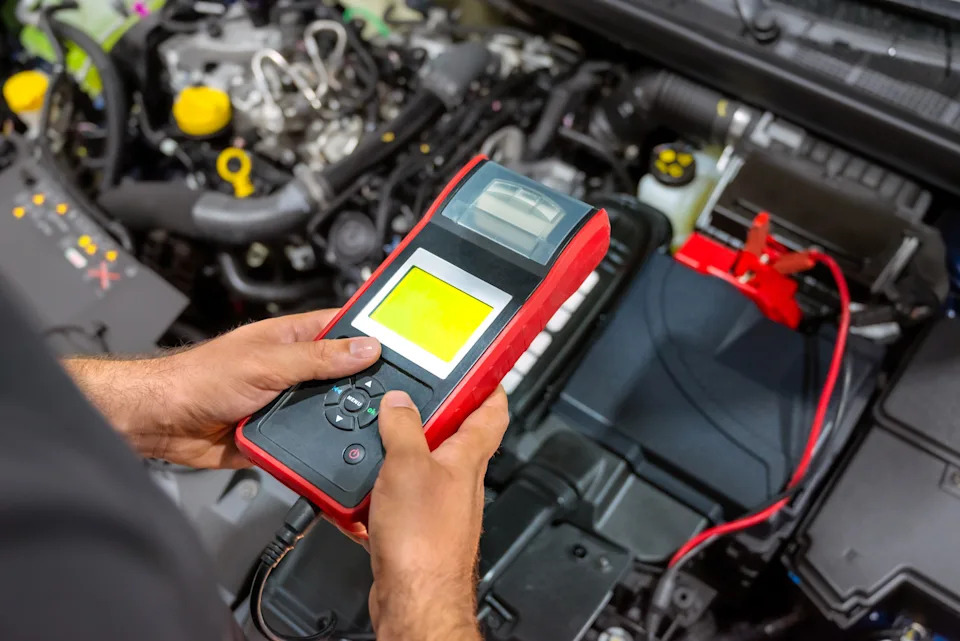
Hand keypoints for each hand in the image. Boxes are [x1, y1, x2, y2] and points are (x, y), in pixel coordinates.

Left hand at [63, 310, 380, 467]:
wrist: (164, 422)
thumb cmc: (200, 378)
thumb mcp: (267, 362)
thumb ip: (318, 358)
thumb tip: (365, 348)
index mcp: (292, 338)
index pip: (343, 329)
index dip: (372, 334)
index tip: (404, 344)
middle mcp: (294, 369)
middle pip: (344, 375)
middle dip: (364, 386)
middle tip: (394, 397)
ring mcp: (288, 403)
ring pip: (331, 411)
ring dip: (343, 419)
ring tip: (371, 427)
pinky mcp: (281, 435)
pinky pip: (311, 441)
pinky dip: (322, 446)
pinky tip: (340, 450)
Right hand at [366, 387, 508, 640]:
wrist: (414, 598)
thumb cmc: (424, 541)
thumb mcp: (406, 465)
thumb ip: (403, 427)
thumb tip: (399, 401)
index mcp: (468, 457)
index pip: (493, 412)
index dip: (489, 386)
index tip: (480, 369)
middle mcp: (460, 479)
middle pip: (453, 436)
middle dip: (427, 417)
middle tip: (403, 399)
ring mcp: (439, 504)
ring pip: (420, 466)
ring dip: (396, 455)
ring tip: (372, 445)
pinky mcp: (417, 527)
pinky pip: (398, 499)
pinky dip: (378, 493)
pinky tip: (360, 495)